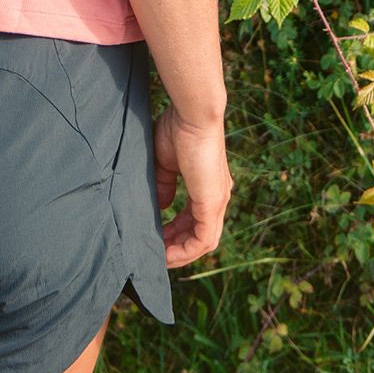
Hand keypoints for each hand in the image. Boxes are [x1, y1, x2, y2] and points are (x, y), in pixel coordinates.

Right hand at [153, 106, 231, 267]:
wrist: (191, 114)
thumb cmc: (178, 129)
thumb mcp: (166, 163)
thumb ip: (164, 185)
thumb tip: (163, 206)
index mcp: (208, 186)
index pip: (194, 220)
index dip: (176, 233)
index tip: (156, 238)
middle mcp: (217, 196)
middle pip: (200, 235)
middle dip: (177, 247)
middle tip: (156, 253)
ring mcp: (217, 201)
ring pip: (204, 241)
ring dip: (182, 253)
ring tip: (160, 258)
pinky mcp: (212, 203)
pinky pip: (203, 239)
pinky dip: (186, 251)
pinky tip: (168, 254)